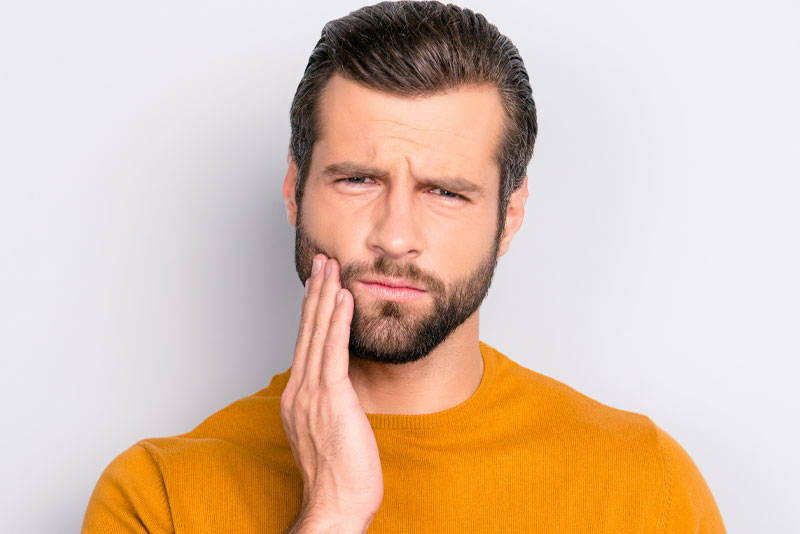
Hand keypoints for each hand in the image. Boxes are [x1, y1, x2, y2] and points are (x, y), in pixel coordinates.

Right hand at [281, 254, 383, 532]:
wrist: (336, 503)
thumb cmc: (338, 474)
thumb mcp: (329, 431)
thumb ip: (329, 404)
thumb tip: (340, 388)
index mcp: (298, 397)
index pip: (305, 344)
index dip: (312, 311)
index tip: (319, 286)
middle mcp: (300, 390)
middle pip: (307, 331)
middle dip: (315, 293)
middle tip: (322, 262)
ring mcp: (312, 393)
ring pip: (317, 334)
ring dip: (325, 297)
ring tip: (331, 268)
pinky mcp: (331, 398)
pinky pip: (333, 351)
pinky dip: (336, 321)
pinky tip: (342, 298)